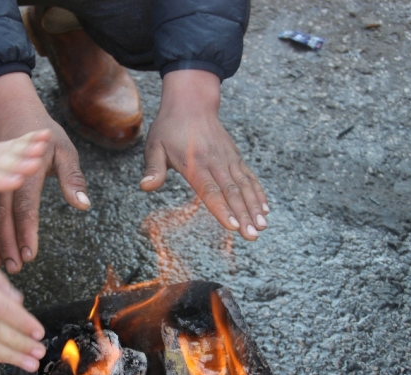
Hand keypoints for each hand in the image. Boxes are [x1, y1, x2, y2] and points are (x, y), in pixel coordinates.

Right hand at [0, 72, 88, 272]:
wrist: (13, 113)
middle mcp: (4, 174)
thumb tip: (82, 205)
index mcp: (28, 169)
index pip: (25, 205)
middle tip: (13, 267)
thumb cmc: (45, 135)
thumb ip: (73, 179)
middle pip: (1, 214)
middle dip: (6, 242)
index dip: (26, 231)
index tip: (29, 254)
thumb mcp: (64, 151)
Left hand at [140, 70, 268, 240]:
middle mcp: (215, 162)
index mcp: (194, 163)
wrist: (191, 102)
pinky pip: (249, 177)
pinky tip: (265, 210)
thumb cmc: (169, 127)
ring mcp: (228, 159)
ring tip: (263, 227)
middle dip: (244, 215)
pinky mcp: (235, 157)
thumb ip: (153, 168)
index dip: (222, 209)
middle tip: (252, 235)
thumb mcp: (154, 146)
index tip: (233, 226)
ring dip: (254, 207)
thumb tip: (145, 186)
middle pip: (231, 192)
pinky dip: (258, 193)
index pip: (210, 190)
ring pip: (244, 186)